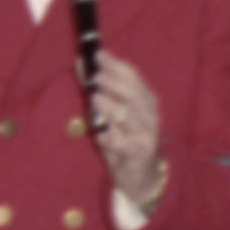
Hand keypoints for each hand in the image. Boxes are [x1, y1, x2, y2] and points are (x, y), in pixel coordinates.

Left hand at [89, 53, 164, 206]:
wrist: (142, 175)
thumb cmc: (125, 139)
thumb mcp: (113, 113)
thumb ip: (98, 89)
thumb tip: (80, 63)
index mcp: (146, 100)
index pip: (133, 76)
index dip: (115, 64)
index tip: (98, 54)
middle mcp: (149, 114)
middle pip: (132, 93)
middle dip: (113, 82)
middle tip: (95, 77)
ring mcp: (146, 133)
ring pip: (127, 115)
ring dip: (110, 105)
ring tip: (95, 98)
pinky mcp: (139, 152)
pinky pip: (121, 142)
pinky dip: (109, 137)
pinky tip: (100, 135)